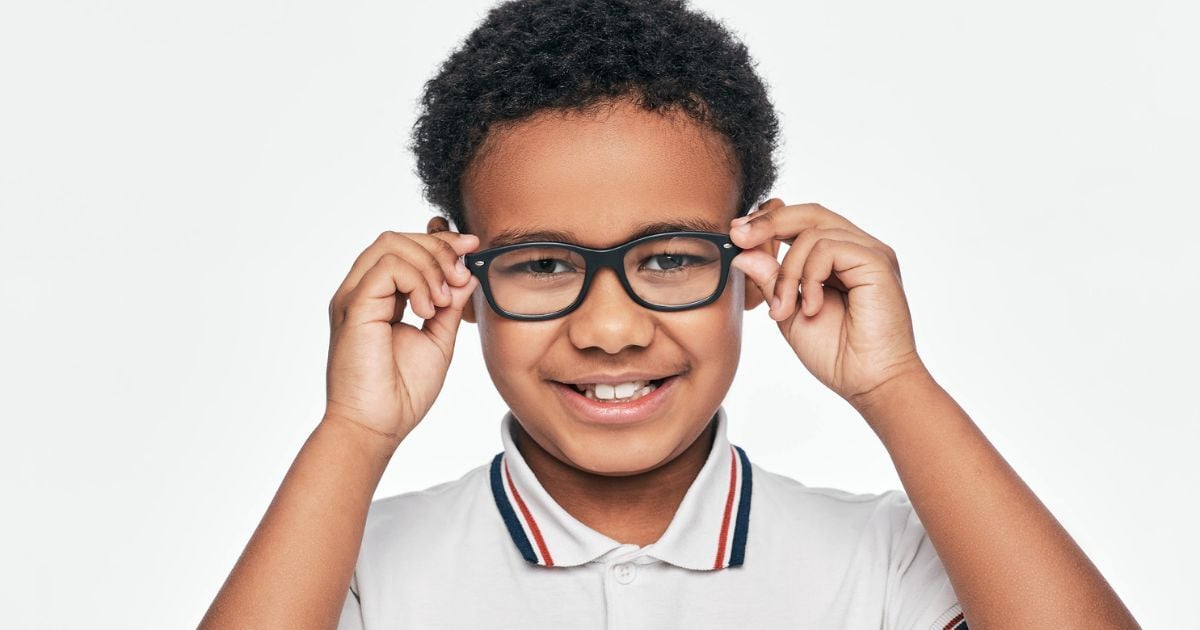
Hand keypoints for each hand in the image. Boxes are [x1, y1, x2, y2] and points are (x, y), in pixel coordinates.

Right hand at [323, 224, 479, 445]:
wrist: (377, 426)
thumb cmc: (401, 392)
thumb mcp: (438, 339)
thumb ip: (450, 305)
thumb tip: (466, 274)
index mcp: (379, 298)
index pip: (405, 248)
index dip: (440, 242)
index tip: (472, 247)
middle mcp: (362, 292)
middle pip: (397, 239)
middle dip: (438, 248)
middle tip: (461, 275)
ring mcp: (354, 297)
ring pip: (391, 244)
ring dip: (430, 265)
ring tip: (442, 301)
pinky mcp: (354, 306)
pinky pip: (387, 268)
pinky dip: (417, 281)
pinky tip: (428, 310)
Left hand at [729, 199, 928, 408]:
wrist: (867, 383)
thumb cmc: (836, 354)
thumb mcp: (788, 312)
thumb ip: (770, 280)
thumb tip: (742, 252)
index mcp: (838, 258)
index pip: (802, 222)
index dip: (768, 222)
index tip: (736, 235)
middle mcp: (857, 249)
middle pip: (809, 213)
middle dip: (767, 223)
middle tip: (738, 238)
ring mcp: (869, 253)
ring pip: (813, 233)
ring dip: (788, 271)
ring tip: (785, 308)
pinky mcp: (877, 261)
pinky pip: (829, 248)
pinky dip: (810, 277)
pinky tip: (811, 307)